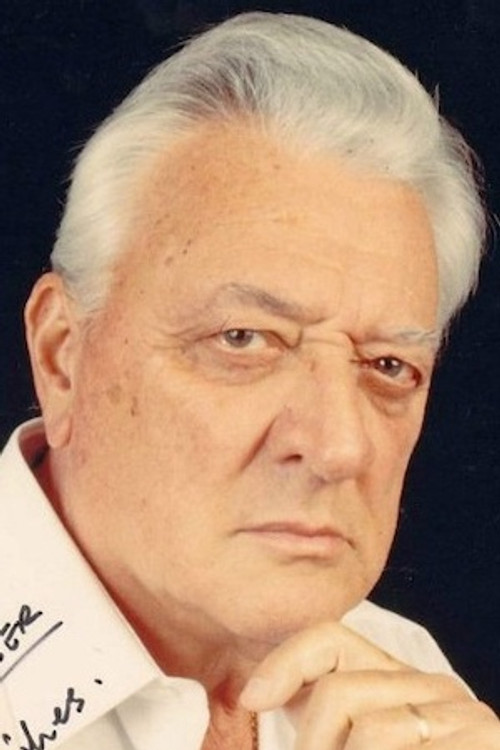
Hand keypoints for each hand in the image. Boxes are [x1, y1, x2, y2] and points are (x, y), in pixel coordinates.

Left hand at [239, 621, 499, 748]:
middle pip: (338, 692)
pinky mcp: (484, 740)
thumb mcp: (350, 743)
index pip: (332, 639)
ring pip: (368, 731)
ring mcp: (464, 715)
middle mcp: (434, 688)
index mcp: (401, 682)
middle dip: (313, 745)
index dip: (286, 662)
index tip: (252, 698)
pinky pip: (400, 746)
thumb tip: (255, 695)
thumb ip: (320, 720)